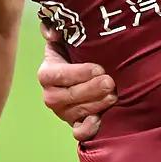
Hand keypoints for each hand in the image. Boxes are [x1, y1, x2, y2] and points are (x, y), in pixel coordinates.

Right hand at [37, 26, 115, 143]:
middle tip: (111, 82)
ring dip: (97, 105)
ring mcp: (63, 112)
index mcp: (47, 73)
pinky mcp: (75, 124)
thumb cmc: (76, 52)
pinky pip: (78, 133)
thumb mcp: (66, 37)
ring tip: (114, 95)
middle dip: (92, 89)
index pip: (59, 75)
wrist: (85, 73)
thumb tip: (53, 32)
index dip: (79, 73)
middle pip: (69, 96)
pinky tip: (100, 119)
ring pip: (77, 113)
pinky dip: (88, 129)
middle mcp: (51, 95)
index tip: (99, 68)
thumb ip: (55, 29)